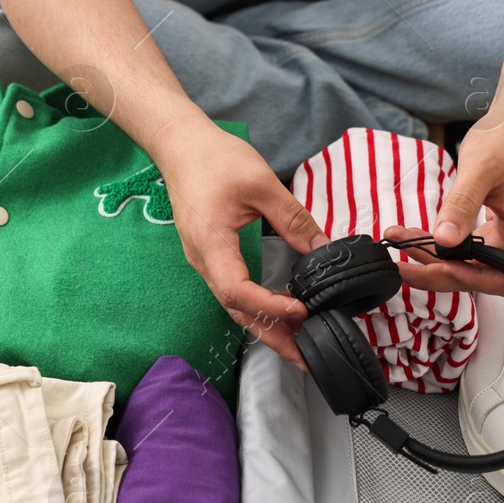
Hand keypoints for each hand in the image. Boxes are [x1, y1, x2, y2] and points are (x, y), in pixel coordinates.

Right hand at [157, 124, 326, 366]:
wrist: (181, 146)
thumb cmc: (214, 159)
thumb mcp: (261, 184)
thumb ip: (293, 219)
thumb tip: (322, 247)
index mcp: (211, 245)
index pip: (237, 291)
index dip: (269, 306)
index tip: (300, 309)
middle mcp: (204, 261)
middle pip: (236, 311)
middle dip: (271, 335)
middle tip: (304, 356)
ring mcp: (205, 261)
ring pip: (235, 305)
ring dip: (266, 326)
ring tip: (298, 343)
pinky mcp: (211, 256)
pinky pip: (233, 291)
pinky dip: (258, 308)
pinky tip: (280, 312)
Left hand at [388, 112, 503, 296]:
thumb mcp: (480, 167)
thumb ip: (462, 205)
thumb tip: (445, 239)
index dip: (474, 280)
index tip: (441, 267)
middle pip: (482, 275)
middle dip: (441, 272)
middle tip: (404, 266)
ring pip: (471, 262)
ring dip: (435, 259)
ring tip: (402, 244)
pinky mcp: (495, 224)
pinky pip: (467, 245)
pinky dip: (440, 243)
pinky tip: (416, 234)